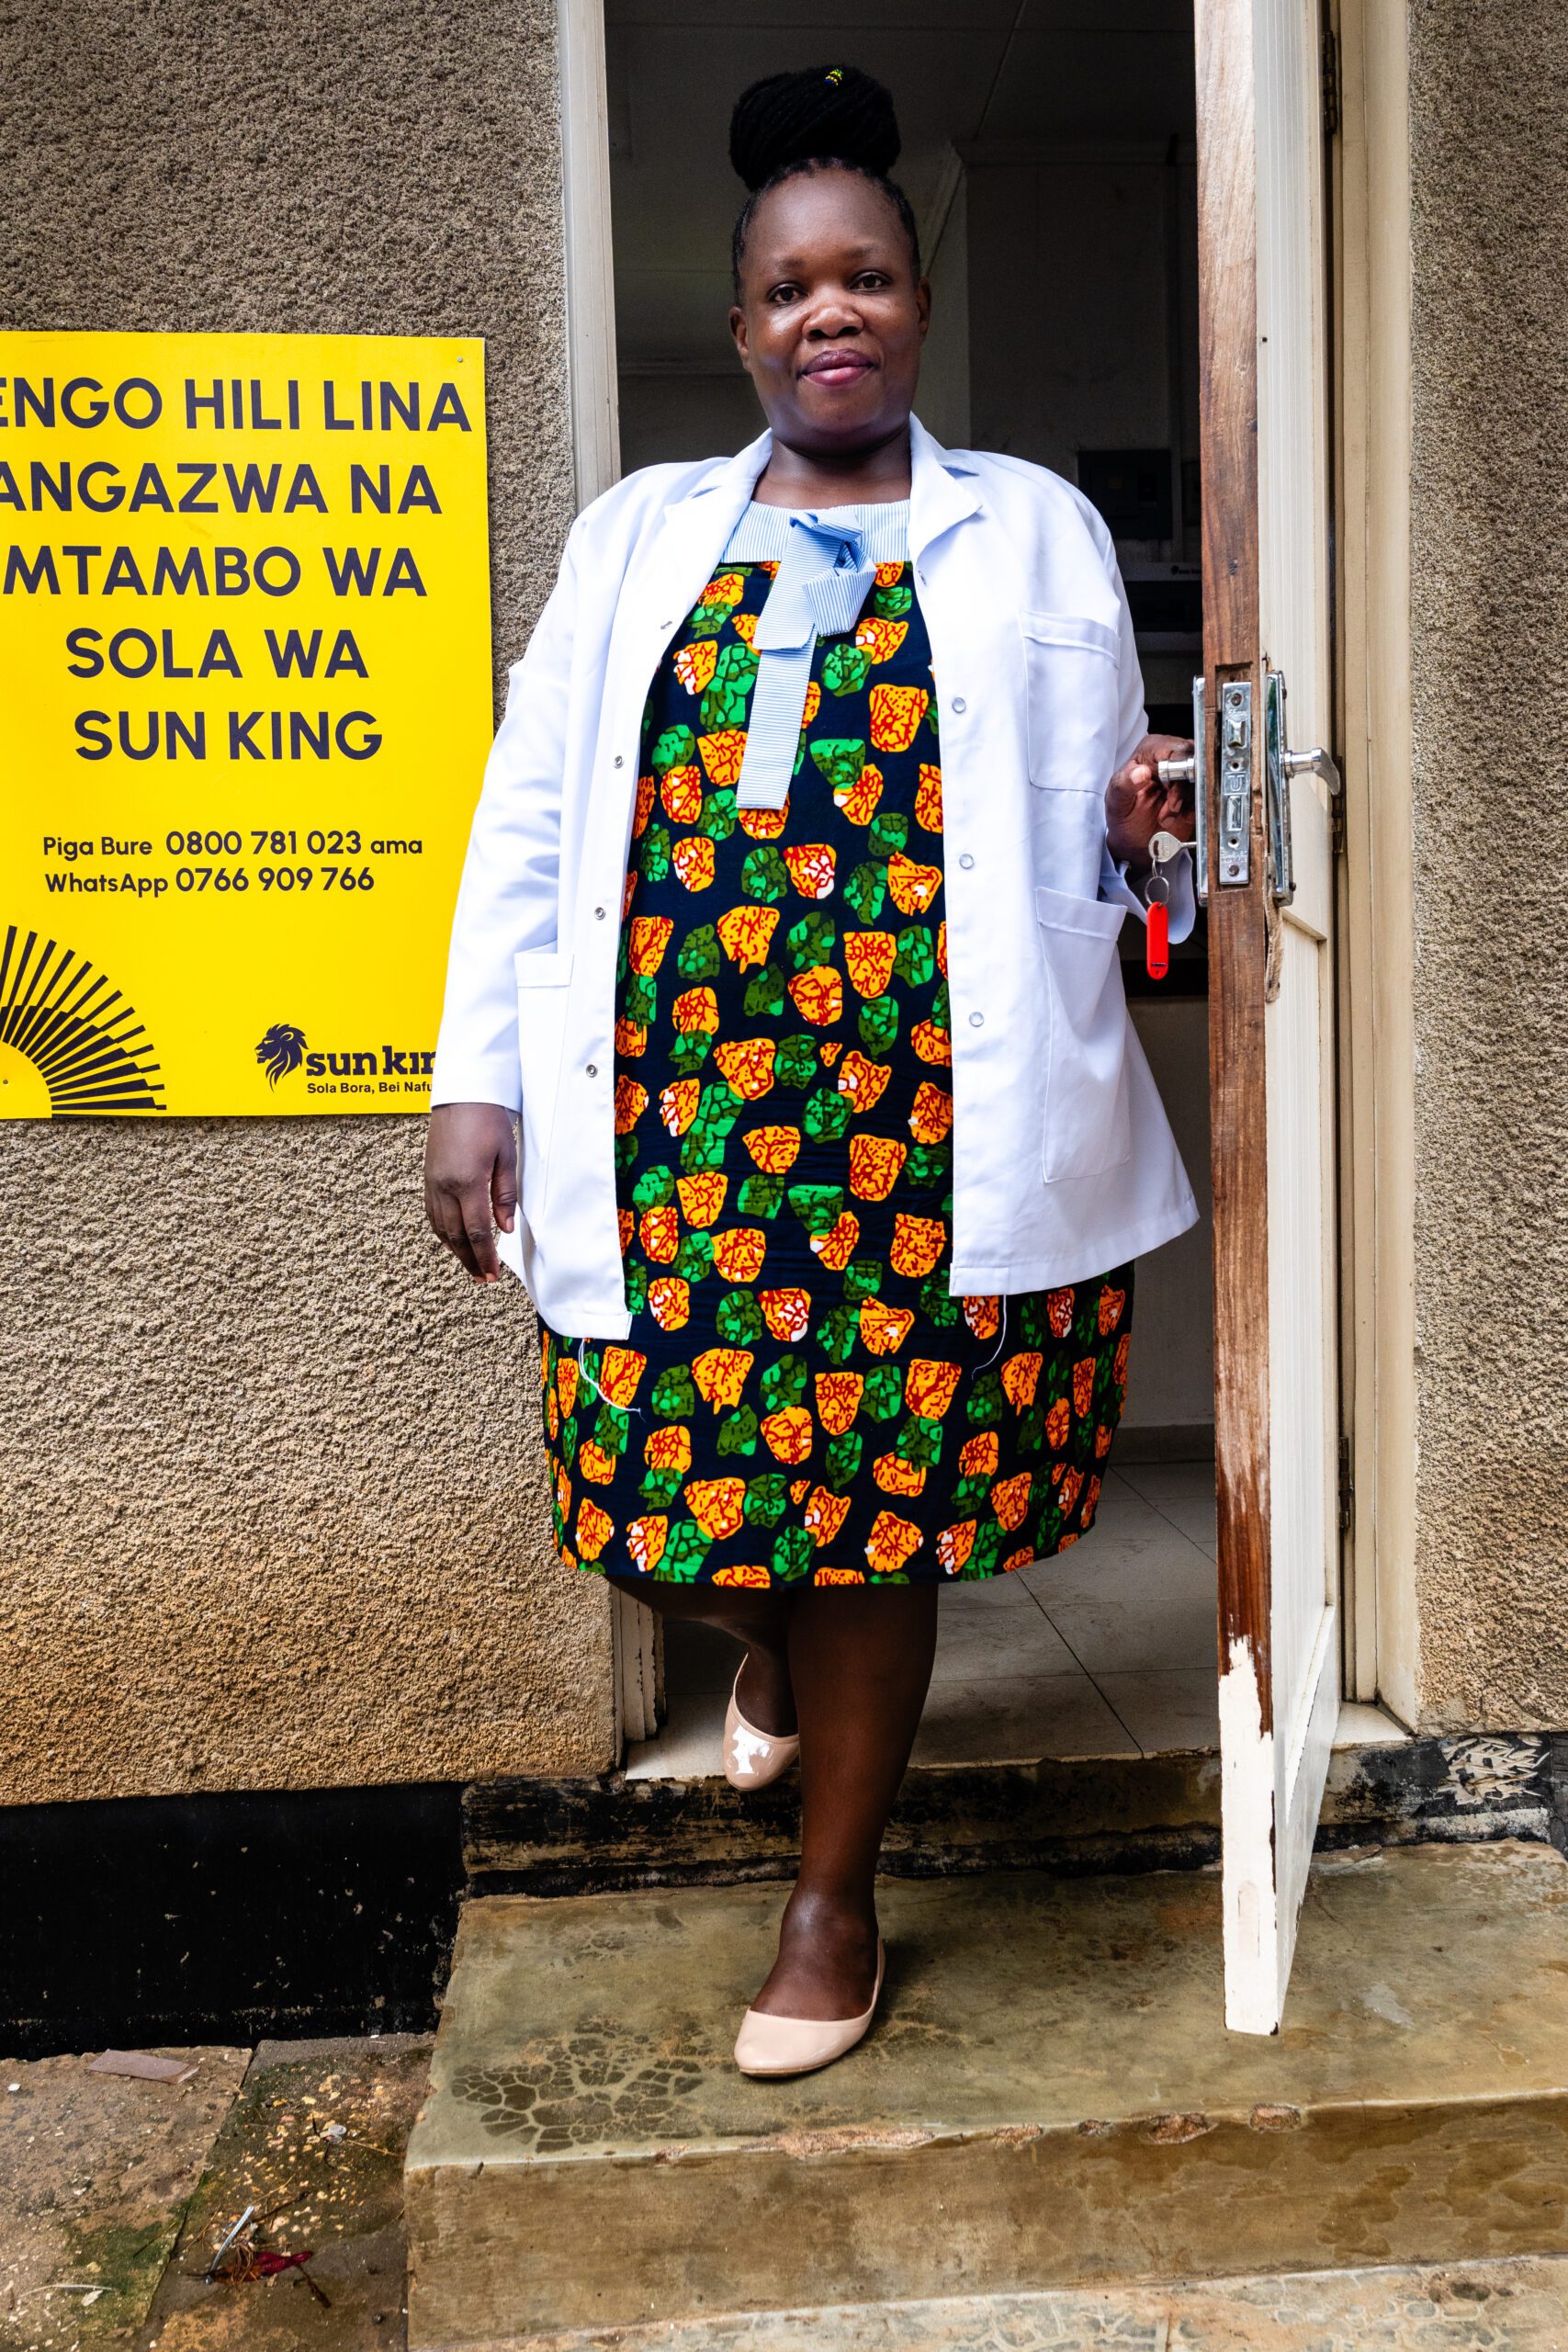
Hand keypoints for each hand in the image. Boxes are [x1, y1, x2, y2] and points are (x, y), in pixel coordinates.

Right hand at [424, 1102, 518, 1285]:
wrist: (461, 1095)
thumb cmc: (487, 1120)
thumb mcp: (506, 1157)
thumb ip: (505, 1195)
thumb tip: (506, 1228)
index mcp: (467, 1182)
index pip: (478, 1231)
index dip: (487, 1256)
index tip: (494, 1274)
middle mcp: (445, 1186)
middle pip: (457, 1236)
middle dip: (472, 1261)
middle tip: (484, 1280)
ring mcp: (433, 1183)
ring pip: (442, 1228)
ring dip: (457, 1251)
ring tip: (471, 1267)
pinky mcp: (428, 1178)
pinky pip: (432, 1214)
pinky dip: (443, 1233)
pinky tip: (453, 1241)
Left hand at [1105, 733, 1196, 877]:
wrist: (1135, 840)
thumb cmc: (1124, 815)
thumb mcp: (1117, 801)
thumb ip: (1124, 784)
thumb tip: (1141, 771)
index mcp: (1152, 750)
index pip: (1176, 750)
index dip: (1177, 768)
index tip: (1168, 788)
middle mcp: (1172, 758)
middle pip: (1195, 762)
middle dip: (1183, 789)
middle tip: (1170, 807)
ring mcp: (1186, 774)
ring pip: (1202, 780)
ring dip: (1186, 803)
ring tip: (1165, 817)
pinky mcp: (1196, 791)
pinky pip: (1205, 795)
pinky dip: (1192, 810)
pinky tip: (1176, 818)